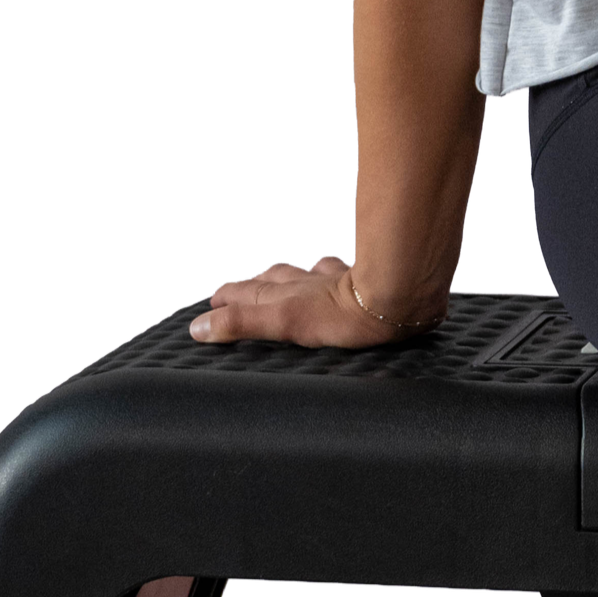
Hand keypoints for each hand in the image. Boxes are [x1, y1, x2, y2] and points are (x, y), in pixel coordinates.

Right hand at [187, 253, 443, 347]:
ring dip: (283, 276)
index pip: (244, 296)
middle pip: (268, 281)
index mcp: (284, 296)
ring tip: (273, 278)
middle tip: (233, 291)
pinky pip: (335, 270)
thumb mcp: (283, 323)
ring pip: (299, 273)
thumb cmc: (347, 314)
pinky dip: (325, 270)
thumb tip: (201, 327)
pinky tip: (330, 269)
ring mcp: (331, 278)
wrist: (396, 297)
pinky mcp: (359, 277)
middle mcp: (304, 282)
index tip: (211, 305)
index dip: (225, 302)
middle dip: (248, 287)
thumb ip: (243, 324)